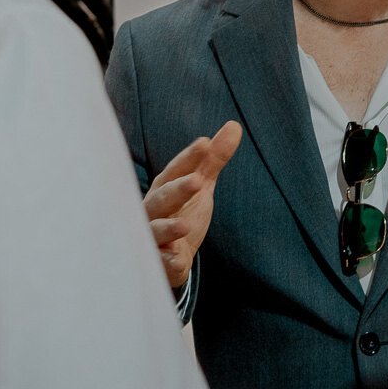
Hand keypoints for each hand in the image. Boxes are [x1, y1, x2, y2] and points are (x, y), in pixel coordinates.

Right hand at [144, 121, 242, 288]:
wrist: (168, 255)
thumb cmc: (180, 211)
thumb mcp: (199, 185)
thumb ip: (213, 159)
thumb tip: (235, 126)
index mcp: (165, 187)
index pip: (176, 169)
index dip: (189, 157)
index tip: (205, 143)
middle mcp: (154, 210)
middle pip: (162, 197)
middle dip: (178, 189)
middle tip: (197, 182)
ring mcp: (153, 236)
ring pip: (155, 230)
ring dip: (168, 228)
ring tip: (185, 226)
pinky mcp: (157, 262)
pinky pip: (158, 263)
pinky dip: (166, 262)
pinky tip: (177, 261)